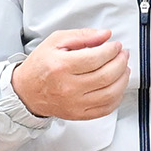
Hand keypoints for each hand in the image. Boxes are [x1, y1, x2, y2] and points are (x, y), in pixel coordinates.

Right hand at [12, 28, 129, 120]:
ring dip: (123, 79)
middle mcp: (68, 87)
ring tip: (124, 69)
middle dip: (121, 62)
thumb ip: (82, 35)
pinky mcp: (79, 114)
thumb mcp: (55, 42)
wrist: (27, 91)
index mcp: (61, 66)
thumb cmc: (40, 66)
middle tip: (123, 54)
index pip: (96, 58)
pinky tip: (117, 86)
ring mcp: (74, 103)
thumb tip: (105, 35)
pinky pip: (106, 109)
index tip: (116, 45)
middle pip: (106, 75)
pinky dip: (117, 97)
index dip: (112, 50)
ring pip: (110, 93)